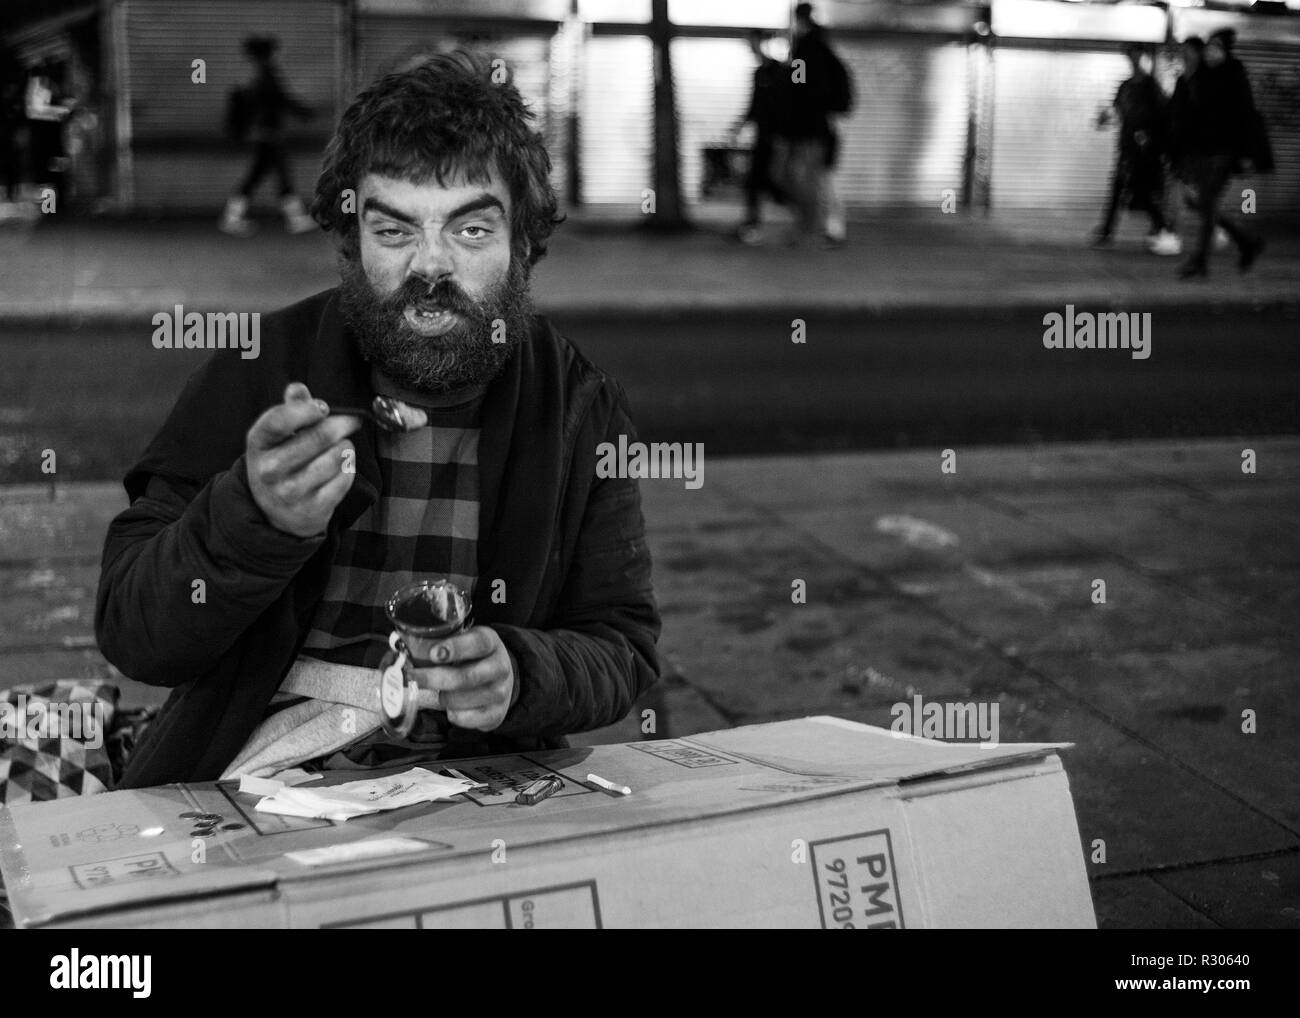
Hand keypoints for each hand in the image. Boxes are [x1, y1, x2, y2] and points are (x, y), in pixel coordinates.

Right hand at [246, 382, 360, 537]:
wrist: (279, 513)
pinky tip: (341, 468)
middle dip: (342, 424)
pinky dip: (349, 469)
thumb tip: (298, 388)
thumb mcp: (278, 436)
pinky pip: (345, 479)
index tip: (324, 407)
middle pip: (319, 437)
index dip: (307, 409)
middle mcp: (269, 469)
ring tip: (341, 448)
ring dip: (346, 448)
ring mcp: (290, 492)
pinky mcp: (312, 509)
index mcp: (258, 443)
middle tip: (350, 422)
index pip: (279, 420)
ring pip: (336, 457)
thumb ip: (291, 409)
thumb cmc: (282, 463)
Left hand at [411, 627, 514, 732]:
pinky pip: (465, 719)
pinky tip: (451, 706)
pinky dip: (452, 714)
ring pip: (460, 700)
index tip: (433, 653)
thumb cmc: (473, 659)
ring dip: (442, 698)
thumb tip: (404, 649)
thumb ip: (441, 644)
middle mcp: (500, 667)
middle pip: (464, 677)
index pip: (477, 643)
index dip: (455, 648)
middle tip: (412, 677)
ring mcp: (501, 692)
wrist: (500, 679)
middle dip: (433, 678)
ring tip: (439, 692)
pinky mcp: (496, 714)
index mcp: (490, 642)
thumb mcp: (463, 642)